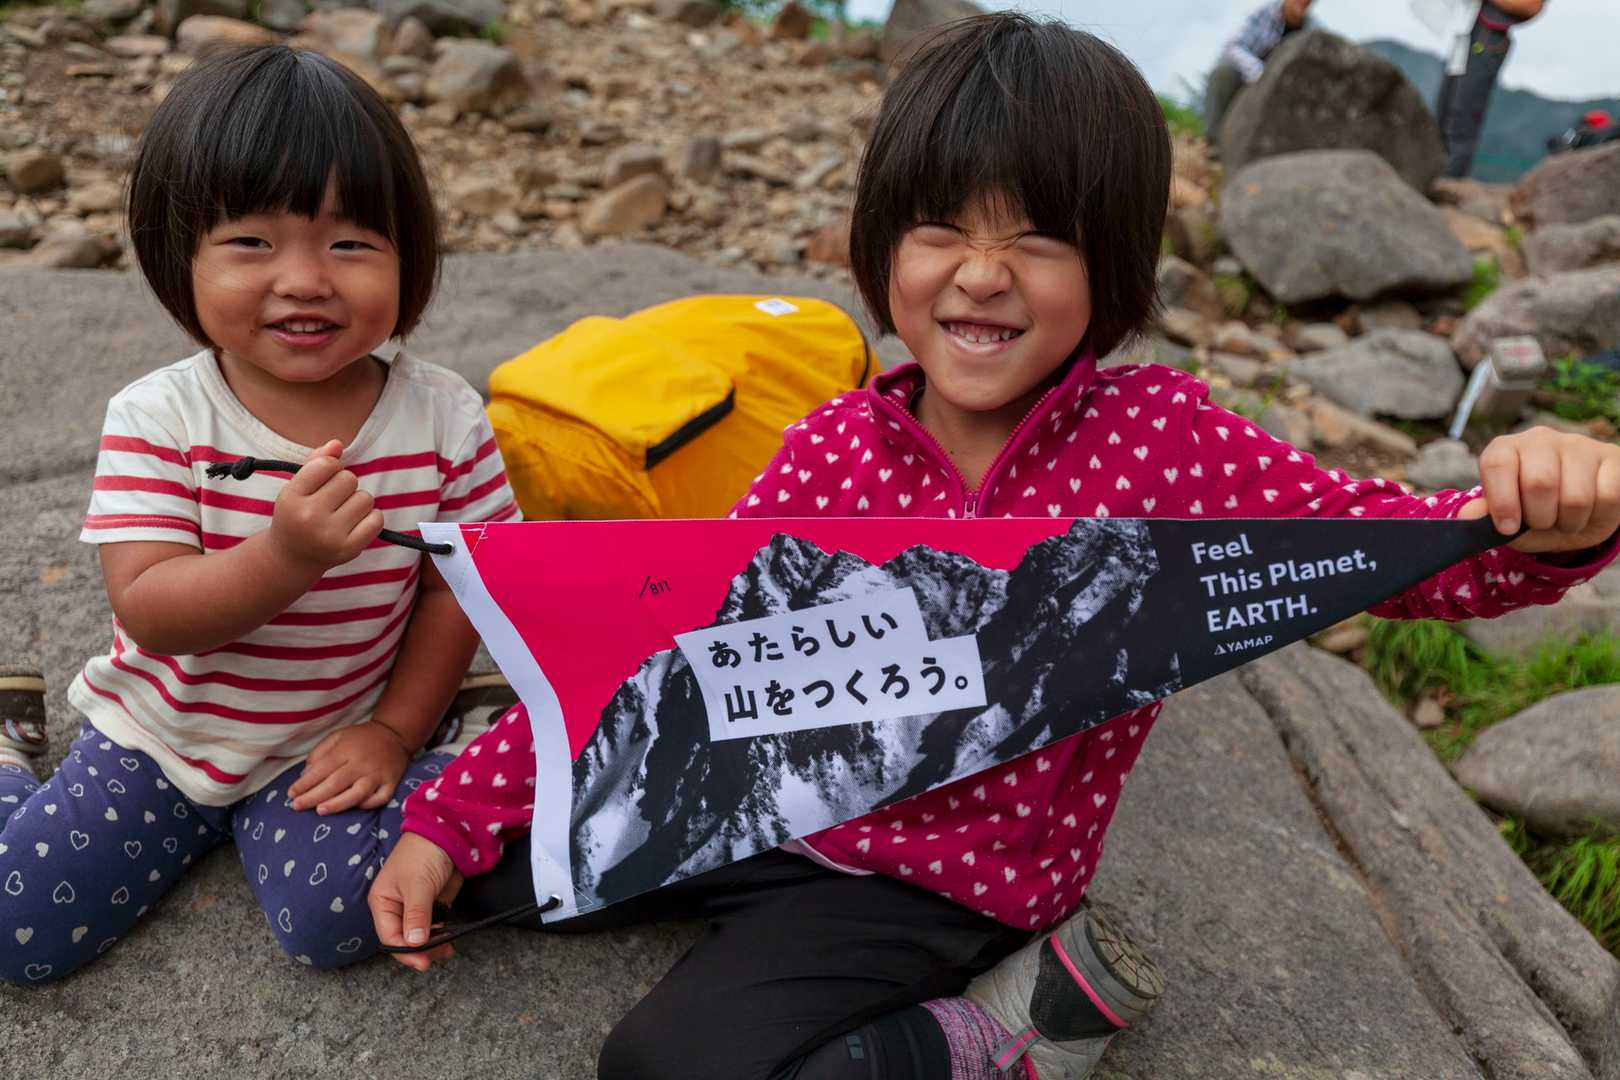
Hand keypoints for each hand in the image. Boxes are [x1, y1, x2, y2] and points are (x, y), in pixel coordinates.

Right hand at [267, 439, 384, 570]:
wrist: (292, 557)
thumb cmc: (297, 513)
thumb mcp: (296, 486)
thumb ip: (316, 461)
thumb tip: (337, 444)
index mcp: (290, 497)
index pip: (326, 464)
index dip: (330, 467)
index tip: (323, 478)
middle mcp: (308, 517)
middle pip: (348, 479)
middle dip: (344, 484)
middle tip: (331, 500)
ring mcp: (329, 536)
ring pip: (365, 498)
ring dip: (358, 501)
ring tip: (341, 512)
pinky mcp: (349, 549)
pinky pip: (377, 519)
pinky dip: (371, 517)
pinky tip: (355, 523)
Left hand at [289, 721, 409, 814]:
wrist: (394, 735)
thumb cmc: (360, 738)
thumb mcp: (337, 736)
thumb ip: (320, 753)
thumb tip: (306, 774)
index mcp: (346, 750)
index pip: (321, 768)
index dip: (304, 783)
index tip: (291, 793)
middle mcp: (362, 763)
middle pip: (335, 783)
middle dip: (313, 796)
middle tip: (297, 806)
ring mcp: (378, 774)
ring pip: (357, 793)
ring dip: (338, 804)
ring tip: (320, 811)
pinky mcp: (391, 782)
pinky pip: (381, 798)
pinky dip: (369, 804)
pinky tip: (356, 807)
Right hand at [369, 832, 463, 970]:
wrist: (447, 834)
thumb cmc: (422, 854)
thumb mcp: (417, 885)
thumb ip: (416, 915)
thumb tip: (414, 944)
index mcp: (382, 902)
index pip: (388, 936)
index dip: (404, 952)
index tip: (422, 961)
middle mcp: (395, 908)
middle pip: (403, 940)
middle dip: (419, 951)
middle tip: (438, 956)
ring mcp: (414, 908)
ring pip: (419, 937)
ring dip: (432, 946)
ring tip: (447, 950)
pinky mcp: (432, 905)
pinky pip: (433, 928)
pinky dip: (440, 936)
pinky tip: (449, 941)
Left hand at [1459, 427, 1619, 553]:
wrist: (1581, 511)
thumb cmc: (1535, 512)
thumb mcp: (1508, 520)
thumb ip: (1487, 517)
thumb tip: (1466, 517)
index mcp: (1506, 449)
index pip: (1497, 463)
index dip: (1502, 501)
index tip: (1507, 528)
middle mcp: (1540, 439)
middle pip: (1539, 483)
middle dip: (1540, 518)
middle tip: (1541, 522)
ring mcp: (1579, 445)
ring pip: (1576, 496)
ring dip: (1569, 522)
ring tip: (1564, 518)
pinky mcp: (1613, 458)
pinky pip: (1608, 497)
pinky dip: (1598, 517)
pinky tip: (1591, 510)